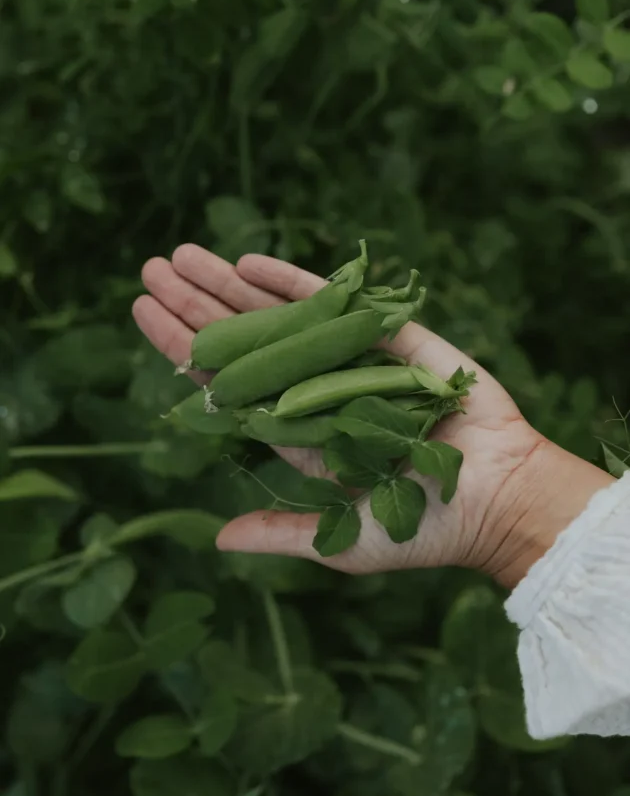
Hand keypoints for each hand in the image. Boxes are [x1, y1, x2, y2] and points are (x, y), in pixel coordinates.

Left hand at [133, 245, 613, 586]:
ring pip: (277, 316)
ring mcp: (350, 360)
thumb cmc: (424, 529)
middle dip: (195, 305)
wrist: (499, 500)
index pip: (227, 385)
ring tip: (181, 255)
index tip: (145, 314)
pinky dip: (293, 284)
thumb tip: (216, 539)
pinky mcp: (390, 339)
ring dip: (228, 286)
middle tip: (151, 269)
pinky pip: (335, 304)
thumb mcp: (342, 540)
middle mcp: (315, 389)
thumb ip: (281, 533)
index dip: (184, 350)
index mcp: (299, 433)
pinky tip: (248, 265)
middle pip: (242, 341)